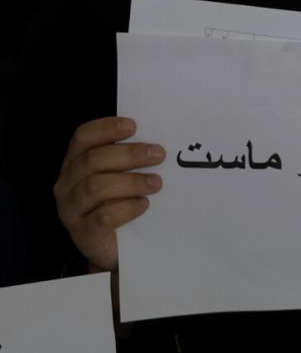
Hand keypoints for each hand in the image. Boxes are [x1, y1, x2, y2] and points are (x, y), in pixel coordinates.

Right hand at [52, 117, 164, 272]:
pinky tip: (144, 204)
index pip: (83, 137)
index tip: (134, 126)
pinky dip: (127, 208)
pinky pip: (103, 217)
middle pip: (93, 160)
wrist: (116, 247)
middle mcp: (67, 183)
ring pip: (96, 187)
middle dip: (130, 154)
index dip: (106, 128)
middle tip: (159, 154)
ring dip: (131, 181)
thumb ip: (130, 159)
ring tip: (156, 183)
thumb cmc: (121, 201)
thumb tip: (158, 143)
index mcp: (75, 162)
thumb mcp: (122, 176)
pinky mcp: (83, 233)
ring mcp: (71, 209)